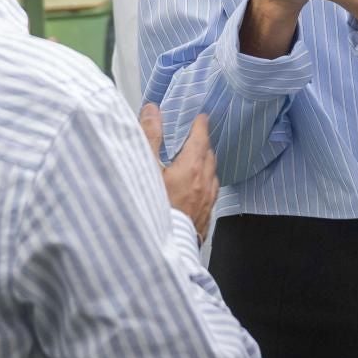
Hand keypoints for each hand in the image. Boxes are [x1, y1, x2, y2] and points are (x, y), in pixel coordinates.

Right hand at [140, 103, 217, 240]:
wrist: (163, 247)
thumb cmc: (152, 208)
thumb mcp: (146, 168)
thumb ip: (149, 137)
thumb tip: (153, 111)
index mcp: (192, 167)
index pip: (201, 138)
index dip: (200, 125)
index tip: (200, 118)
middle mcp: (205, 183)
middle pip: (208, 155)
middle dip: (202, 144)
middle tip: (194, 137)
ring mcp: (207, 202)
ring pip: (212, 175)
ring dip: (205, 164)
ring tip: (194, 161)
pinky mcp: (204, 217)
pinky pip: (210, 193)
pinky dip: (204, 183)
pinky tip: (195, 188)